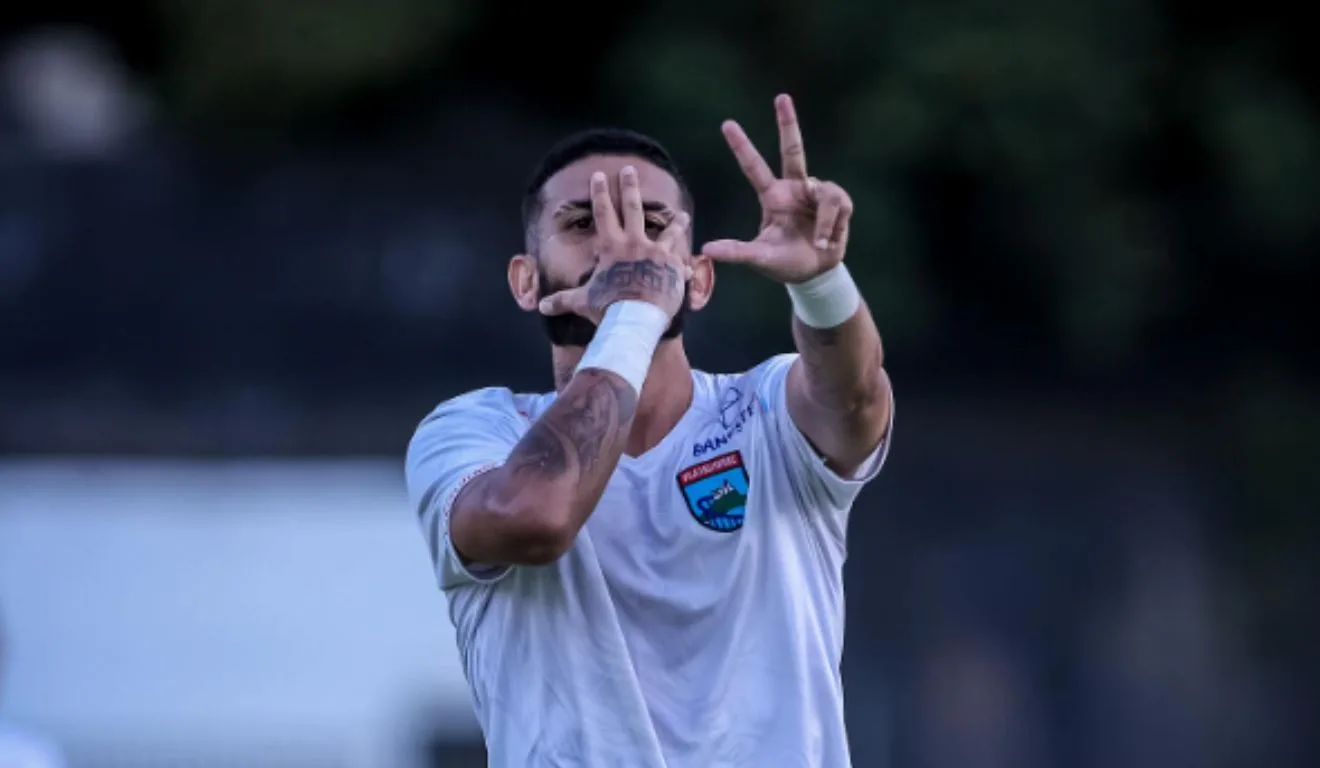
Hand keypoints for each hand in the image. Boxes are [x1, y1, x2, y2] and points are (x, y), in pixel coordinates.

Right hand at [540, 166, 691, 321]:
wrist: (635, 318)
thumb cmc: (608, 306)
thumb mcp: (582, 301)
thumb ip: (563, 301)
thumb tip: (541, 307)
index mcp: (611, 246)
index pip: (603, 212)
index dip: (599, 192)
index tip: (599, 174)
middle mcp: (635, 242)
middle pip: (632, 207)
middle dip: (629, 186)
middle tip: (630, 169)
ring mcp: (656, 251)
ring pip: (668, 230)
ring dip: (675, 222)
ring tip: (682, 214)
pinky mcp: (673, 265)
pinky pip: (681, 261)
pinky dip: (685, 262)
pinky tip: (692, 263)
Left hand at [702, 94, 853, 284]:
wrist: (815, 273)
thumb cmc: (784, 263)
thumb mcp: (760, 257)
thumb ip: (737, 252)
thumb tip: (706, 249)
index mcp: (773, 197)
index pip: (754, 167)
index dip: (742, 146)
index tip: (727, 124)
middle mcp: (795, 188)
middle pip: (793, 150)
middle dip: (788, 124)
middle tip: (781, 97)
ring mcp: (817, 193)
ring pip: (825, 194)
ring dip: (825, 222)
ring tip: (819, 243)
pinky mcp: (838, 202)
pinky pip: (838, 205)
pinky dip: (833, 227)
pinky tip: (829, 240)